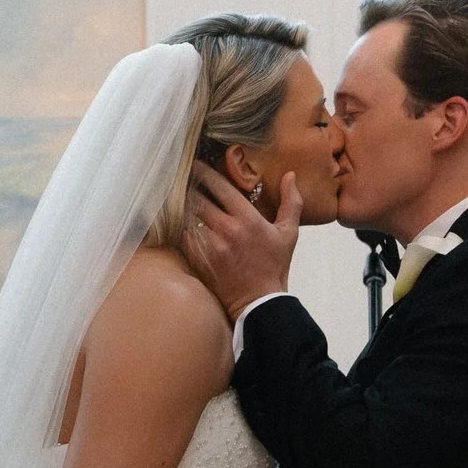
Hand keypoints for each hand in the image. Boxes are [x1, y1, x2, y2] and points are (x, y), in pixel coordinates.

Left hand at [184, 158, 301, 317]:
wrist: (259, 302)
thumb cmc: (274, 266)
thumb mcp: (289, 233)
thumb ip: (291, 202)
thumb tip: (290, 176)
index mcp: (248, 219)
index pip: (220, 186)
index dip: (205, 172)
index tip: (197, 165)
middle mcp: (227, 229)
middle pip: (198, 198)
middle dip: (189, 186)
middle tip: (182, 176)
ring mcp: (211, 245)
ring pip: (187, 215)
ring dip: (182, 204)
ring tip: (175, 195)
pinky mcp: (199, 260)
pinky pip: (182, 235)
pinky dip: (179, 225)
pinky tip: (177, 219)